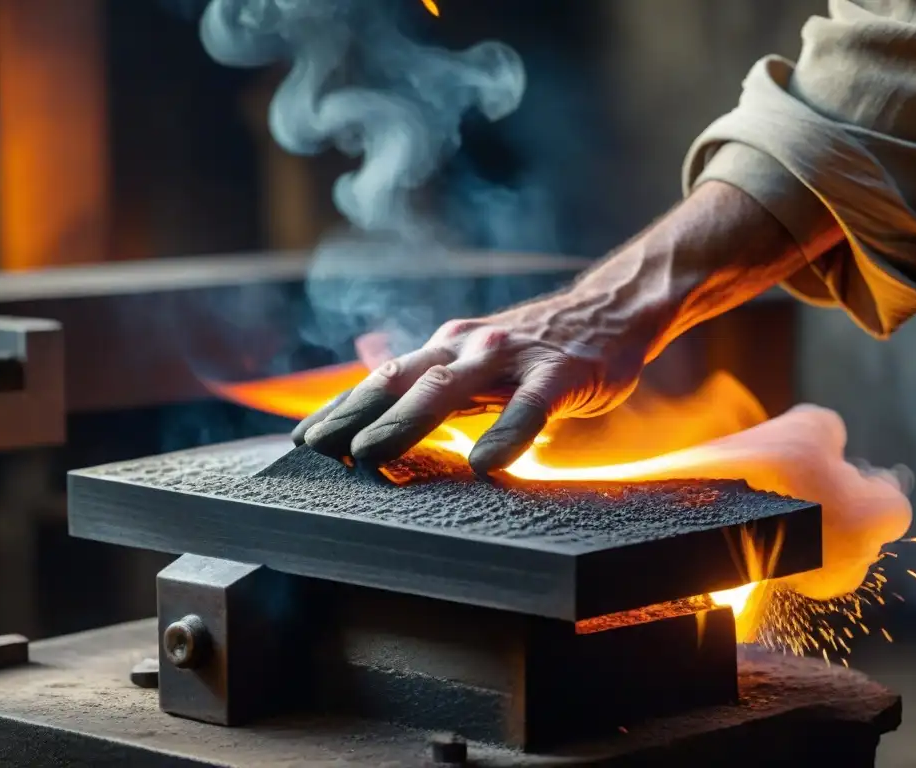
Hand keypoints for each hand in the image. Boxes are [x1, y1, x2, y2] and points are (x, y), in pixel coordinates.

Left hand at [292, 181, 813, 473]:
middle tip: (316, 452)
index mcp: (445, 348)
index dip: (340, 408)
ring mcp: (511, 358)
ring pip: (448, 388)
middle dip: (353, 417)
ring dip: (405, 422)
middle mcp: (467, 347)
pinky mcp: (558, 372)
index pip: (381, 380)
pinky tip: (486, 465)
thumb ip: (441, 388)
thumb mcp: (479, 362)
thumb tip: (392, 421)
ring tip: (372, 455)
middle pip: (399, 382)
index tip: (301, 440)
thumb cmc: (539, 347)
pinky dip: (505, 434)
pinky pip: (530, 407)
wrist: (613, 307)